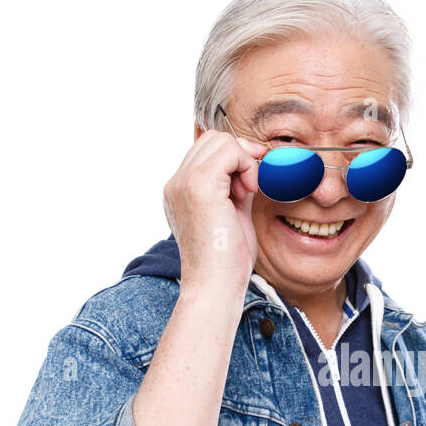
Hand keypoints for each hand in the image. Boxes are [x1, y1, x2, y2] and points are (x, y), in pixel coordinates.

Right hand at [162, 128, 266, 294]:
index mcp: (179, 192)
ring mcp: (183, 182)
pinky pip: (230, 150)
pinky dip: (247, 165)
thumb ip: (236, 188)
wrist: (215, 286)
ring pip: (220, 140)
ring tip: (246, 193)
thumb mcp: (232, 215)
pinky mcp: (199, 185)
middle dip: (239, 156)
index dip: (234, 160)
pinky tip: (248, 192)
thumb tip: (250, 166)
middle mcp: (175, 184)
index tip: (248, 184)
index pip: (206, 151)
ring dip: (243, 161)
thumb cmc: (226, 262)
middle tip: (248, 189)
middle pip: (212, 139)